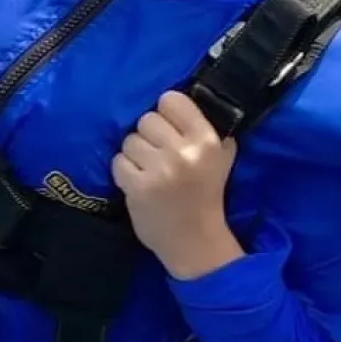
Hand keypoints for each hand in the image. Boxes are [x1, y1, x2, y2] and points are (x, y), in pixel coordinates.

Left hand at [113, 91, 243, 277]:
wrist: (195, 241)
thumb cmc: (206, 196)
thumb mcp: (221, 158)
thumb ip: (208, 129)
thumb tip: (187, 101)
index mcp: (206, 140)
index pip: (171, 100)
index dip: (165, 113)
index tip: (168, 128)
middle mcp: (184, 151)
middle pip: (147, 119)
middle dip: (149, 136)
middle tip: (158, 155)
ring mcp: (160, 170)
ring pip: (129, 140)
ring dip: (135, 155)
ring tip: (148, 170)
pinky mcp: (138, 187)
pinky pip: (118, 162)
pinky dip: (124, 172)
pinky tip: (138, 183)